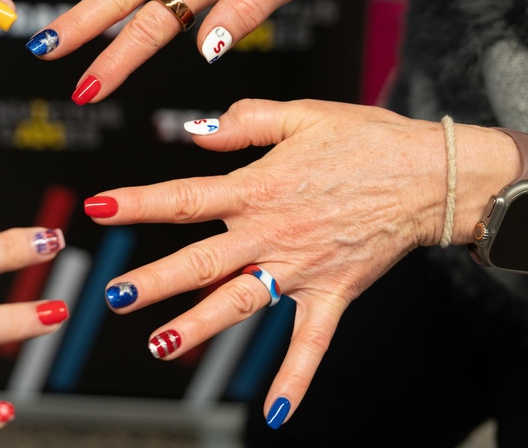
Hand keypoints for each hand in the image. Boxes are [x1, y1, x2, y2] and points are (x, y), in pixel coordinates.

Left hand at [83, 99, 512, 426]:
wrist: (429, 175)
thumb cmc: (364, 138)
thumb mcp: (300, 114)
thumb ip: (244, 120)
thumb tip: (194, 131)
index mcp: (258, 187)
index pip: (185, 198)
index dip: (138, 202)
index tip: (97, 208)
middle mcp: (272, 233)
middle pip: (202, 261)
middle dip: (154, 280)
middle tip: (113, 296)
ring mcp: (302, 268)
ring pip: (241, 303)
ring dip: (199, 326)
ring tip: (159, 346)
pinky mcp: (333, 294)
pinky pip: (311, 343)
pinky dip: (294, 378)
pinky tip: (274, 414)